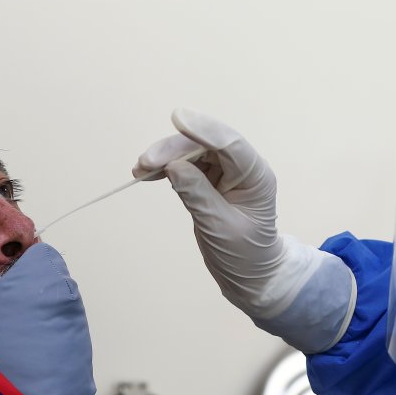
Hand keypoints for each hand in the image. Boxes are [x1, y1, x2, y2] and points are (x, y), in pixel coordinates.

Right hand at [136, 109, 354, 351]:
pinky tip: (147, 174)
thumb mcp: (220, 228)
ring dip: (165, 157)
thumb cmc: (244, 255)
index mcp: (255, 176)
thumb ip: (198, 195)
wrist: (251, 275)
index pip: (230, 144)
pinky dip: (167, 168)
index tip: (177, 119)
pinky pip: (186, 165)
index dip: (203, 129)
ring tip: (140, 170)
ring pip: (192, 152)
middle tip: (144, 163)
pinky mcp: (209, 180)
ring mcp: (225, 172)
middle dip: (174, 149)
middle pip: (205, 145)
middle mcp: (242, 168)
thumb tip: (173, 167)